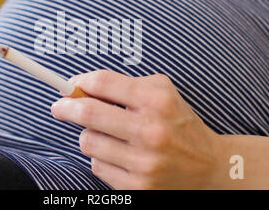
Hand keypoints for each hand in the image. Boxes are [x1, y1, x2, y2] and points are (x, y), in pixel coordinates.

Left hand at [51, 70, 223, 188]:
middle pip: (88, 112)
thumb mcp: (161, 92)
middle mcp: (150, 131)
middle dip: (65, 107)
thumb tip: (82, 87)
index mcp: (157, 100)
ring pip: (88, 142)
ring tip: (107, 134)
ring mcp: (143, 162)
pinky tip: (119, 155)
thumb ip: (124, 85)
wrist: (209, 165)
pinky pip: (97, 166)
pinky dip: (102, 157)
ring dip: (90, 135)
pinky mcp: (138, 186)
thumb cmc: (179, 122)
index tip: (71, 85)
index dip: (79, 82)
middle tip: (59, 107)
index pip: (103, 83)